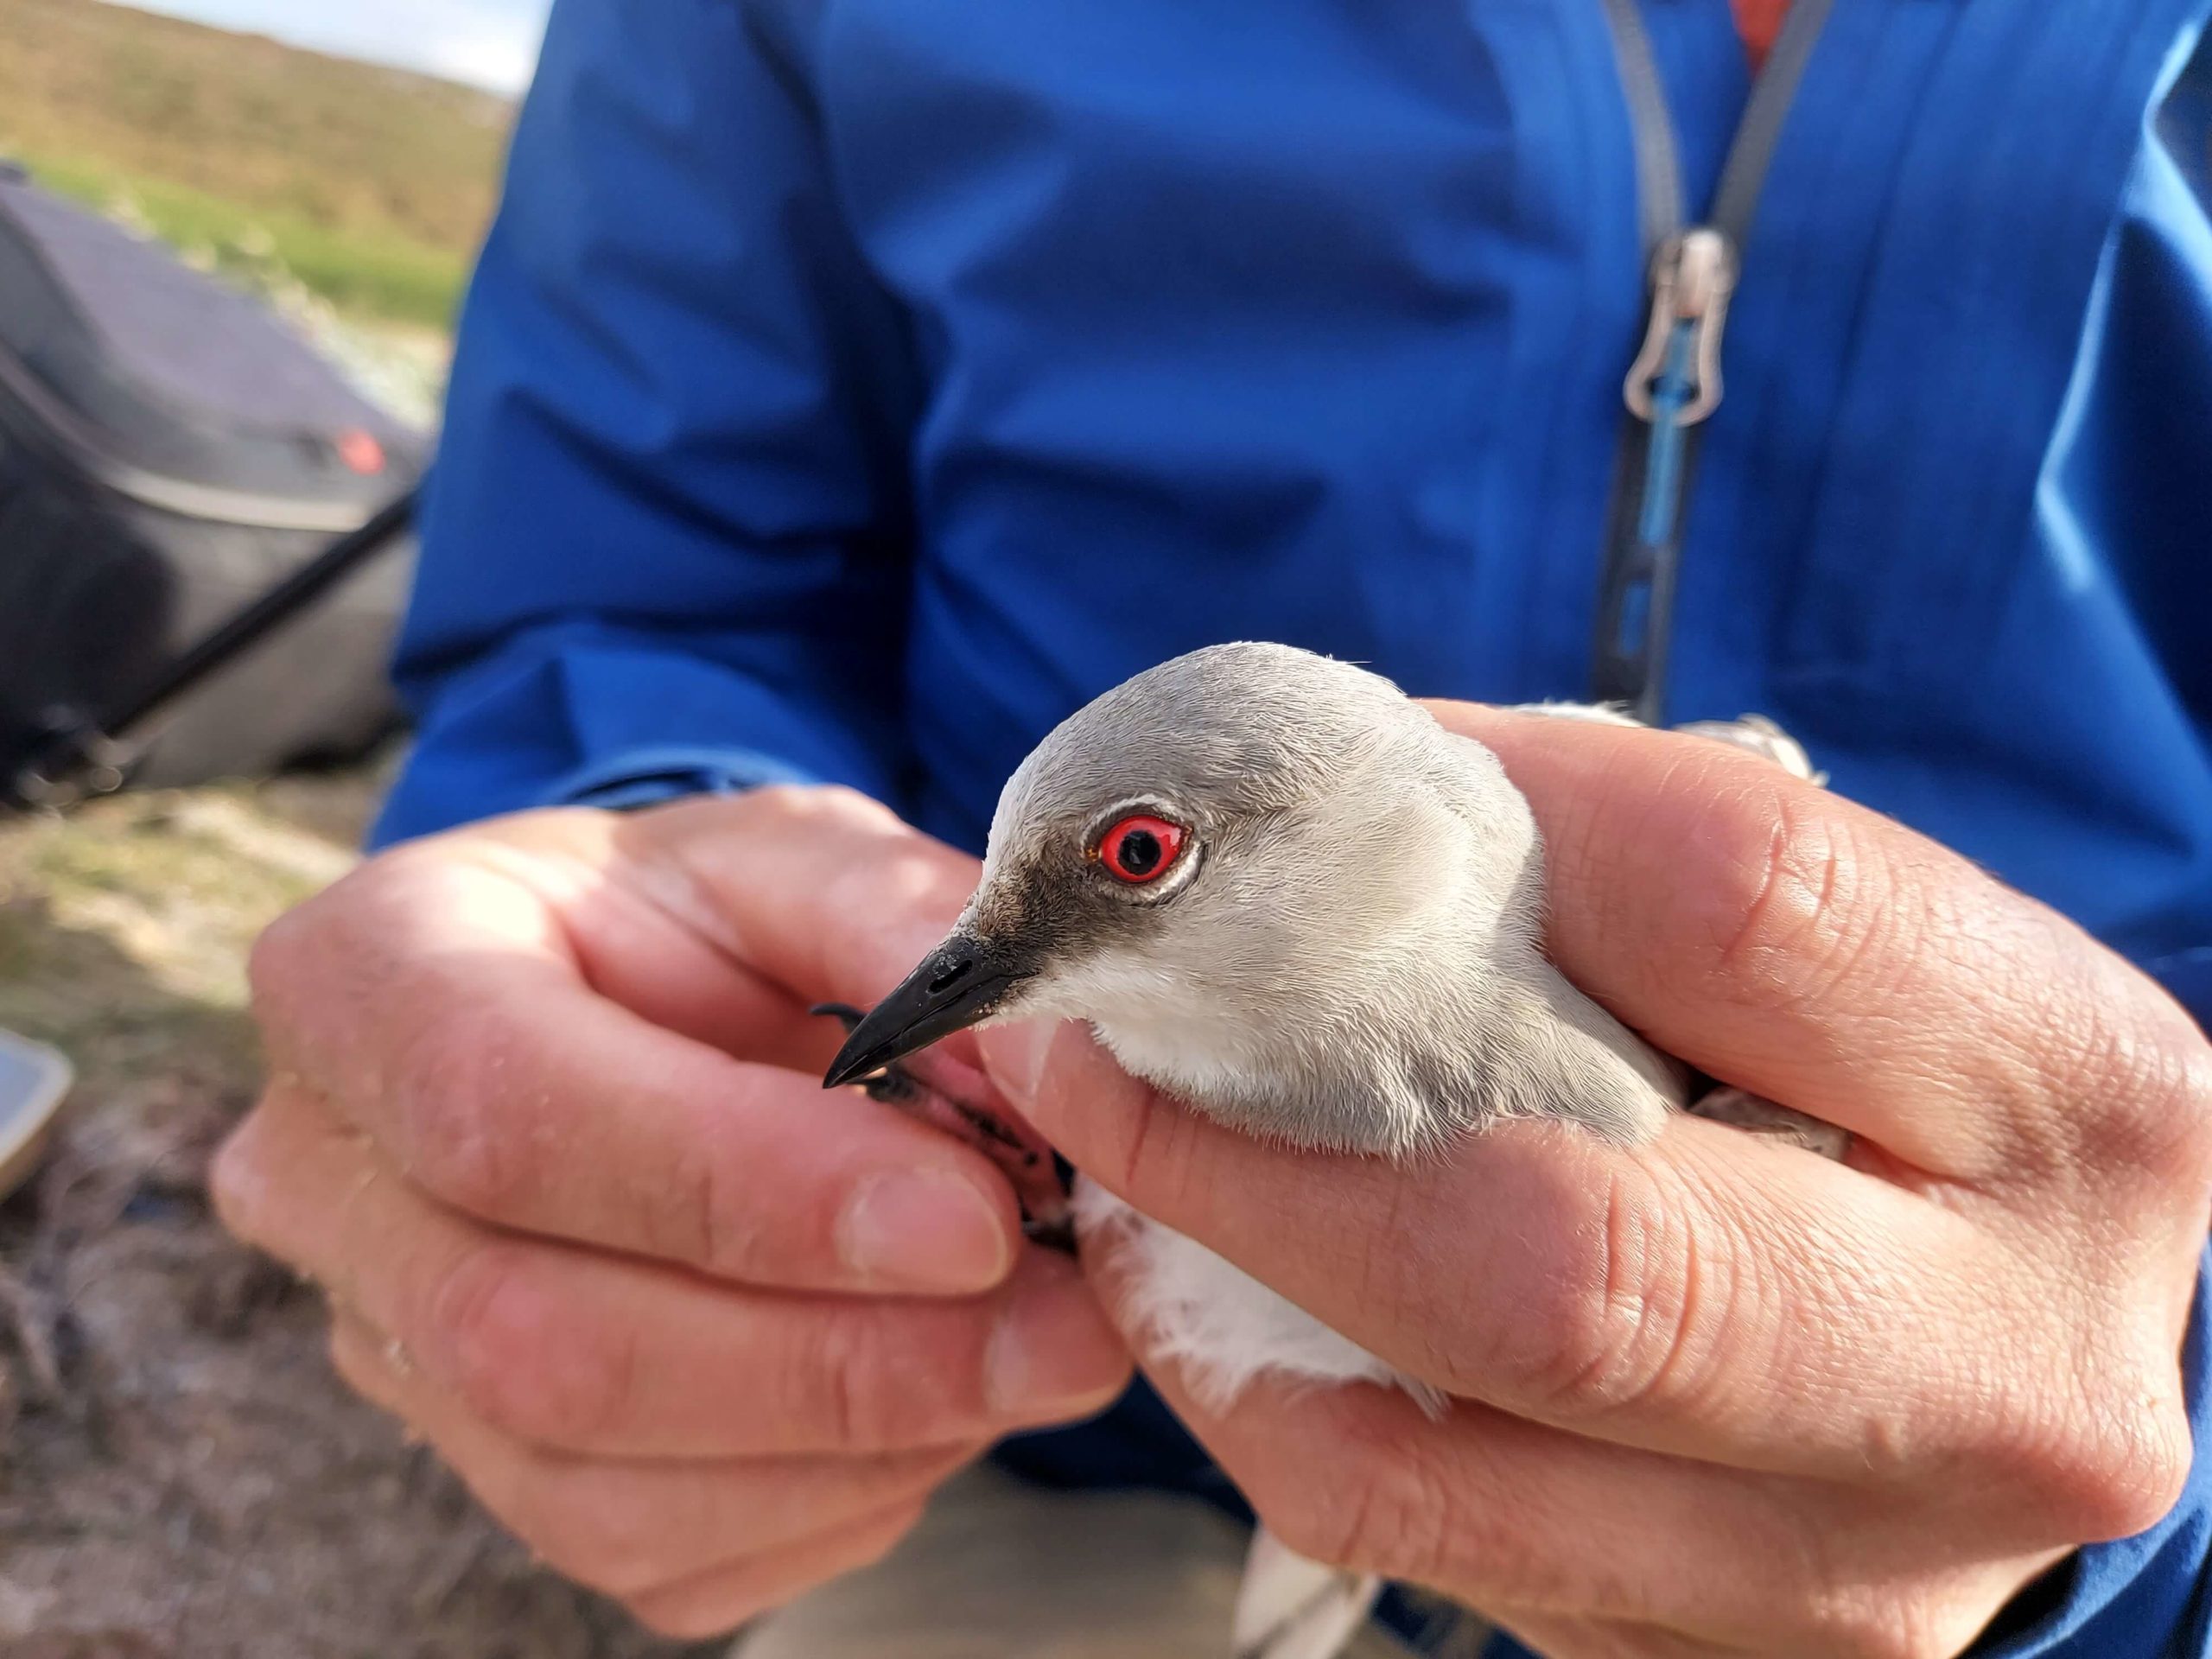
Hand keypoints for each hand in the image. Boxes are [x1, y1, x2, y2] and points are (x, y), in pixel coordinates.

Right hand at [214, 787, 1129, 1637]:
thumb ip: (911, 930)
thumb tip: (1046, 1061)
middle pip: (536, 1337)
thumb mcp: (802, 860)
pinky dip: (834, 1501)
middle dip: (836, 1356)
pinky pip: (653, 1554)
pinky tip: (938, 1404)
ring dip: (859, 1445)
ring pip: (594, 1486)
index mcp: (371, 974)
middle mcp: (332, 1180)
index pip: (504, 1110)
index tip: (969, 1219)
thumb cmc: (707, 922)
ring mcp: (391, 1347)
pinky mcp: (487, 1470)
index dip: (742, 1186)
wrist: (642, 1005)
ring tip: (1036, 1356)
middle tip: (1062, 1322)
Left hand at [976, 705, 2211, 1658]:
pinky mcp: (1726, 1651)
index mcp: (2061, 1091)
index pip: (1729, 900)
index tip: (1311, 804)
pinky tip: (1224, 1287)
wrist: (2011, 1343)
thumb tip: (1323, 807)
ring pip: (1435, 1438)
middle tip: (1105, 1033)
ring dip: (1216, 1266)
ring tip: (1131, 1148)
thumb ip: (1625, 867)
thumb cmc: (1896, 1095)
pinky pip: (1408, 1531)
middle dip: (1259, 1126)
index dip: (1483, 820)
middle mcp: (1995, 1359)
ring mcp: (1858, 1556)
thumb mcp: (1844, 953)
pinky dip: (1265, 1394)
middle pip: (1562, 1250)